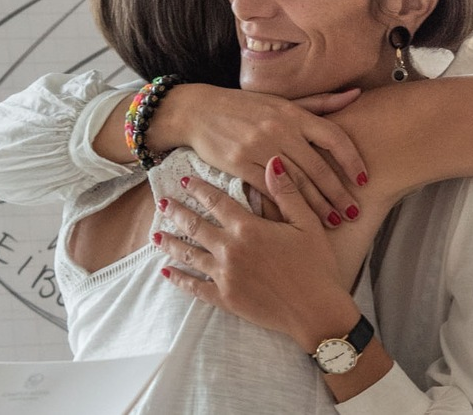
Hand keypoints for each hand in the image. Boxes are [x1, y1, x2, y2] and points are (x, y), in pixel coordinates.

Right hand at [154, 84, 367, 227]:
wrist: (198, 111)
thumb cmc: (245, 106)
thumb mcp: (282, 100)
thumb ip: (320, 102)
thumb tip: (356, 94)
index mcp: (293, 113)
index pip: (333, 137)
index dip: (352, 160)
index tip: (364, 180)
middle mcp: (279, 129)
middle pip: (318, 167)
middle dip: (338, 193)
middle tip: (354, 212)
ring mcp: (259, 147)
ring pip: (296, 183)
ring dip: (317, 206)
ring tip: (334, 221)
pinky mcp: (239, 165)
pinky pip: (269, 191)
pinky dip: (286, 206)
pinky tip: (299, 219)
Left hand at [155, 158, 358, 349]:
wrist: (315, 311)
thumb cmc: (316, 265)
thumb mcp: (307, 224)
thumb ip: (286, 192)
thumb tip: (272, 161)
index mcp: (248, 228)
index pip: (216, 202)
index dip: (200, 190)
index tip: (185, 181)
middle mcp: (230, 250)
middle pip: (196, 226)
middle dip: (177, 213)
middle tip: (162, 203)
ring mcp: (224, 276)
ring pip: (189, 255)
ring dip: (170, 243)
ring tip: (156, 235)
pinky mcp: (224, 299)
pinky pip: (195, 287)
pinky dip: (179, 279)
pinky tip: (167, 272)